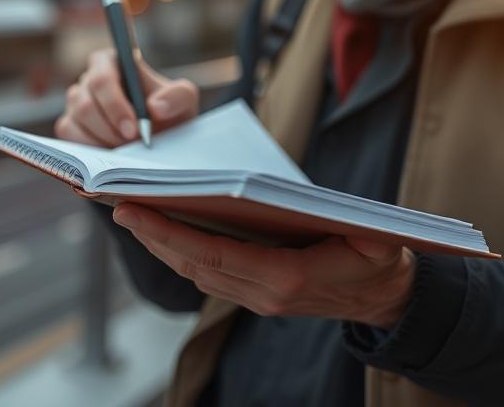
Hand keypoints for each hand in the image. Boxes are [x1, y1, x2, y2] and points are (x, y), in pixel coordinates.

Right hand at [55, 49, 198, 145]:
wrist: (162, 136)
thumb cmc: (170, 111)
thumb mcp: (184, 100)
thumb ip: (177, 96)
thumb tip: (154, 108)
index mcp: (111, 61)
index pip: (102, 78)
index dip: (114, 105)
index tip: (133, 129)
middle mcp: (88, 79)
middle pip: (84, 103)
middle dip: (110, 129)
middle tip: (132, 145)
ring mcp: (75, 102)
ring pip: (74, 121)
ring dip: (101, 140)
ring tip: (126, 150)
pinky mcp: (69, 125)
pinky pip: (68, 137)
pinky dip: (89, 150)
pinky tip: (110, 155)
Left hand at [113, 203, 416, 328]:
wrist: (386, 299)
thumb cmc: (379, 257)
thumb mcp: (375, 237)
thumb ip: (349, 224)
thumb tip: (310, 204)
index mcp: (288, 278)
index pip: (214, 254)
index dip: (170, 233)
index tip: (134, 210)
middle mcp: (265, 294)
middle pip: (195, 265)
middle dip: (152, 236)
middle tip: (117, 203)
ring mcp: (259, 299)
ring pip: (196, 273)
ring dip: (162, 246)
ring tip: (132, 213)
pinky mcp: (258, 296)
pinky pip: (210, 276)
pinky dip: (183, 253)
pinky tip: (167, 231)